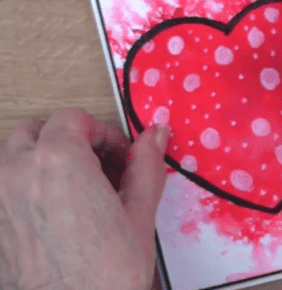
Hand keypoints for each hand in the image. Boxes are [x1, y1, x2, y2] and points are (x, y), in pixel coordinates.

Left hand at [0, 108, 169, 289]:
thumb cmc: (104, 273)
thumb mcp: (139, 212)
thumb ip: (145, 164)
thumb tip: (155, 136)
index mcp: (58, 160)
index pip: (74, 118)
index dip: (104, 134)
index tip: (121, 157)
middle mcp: (19, 173)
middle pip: (36, 131)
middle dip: (68, 141)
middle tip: (98, 169)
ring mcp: (0, 199)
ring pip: (12, 158)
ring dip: (40, 161)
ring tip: (73, 189)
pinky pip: (4, 191)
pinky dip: (25, 190)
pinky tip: (56, 215)